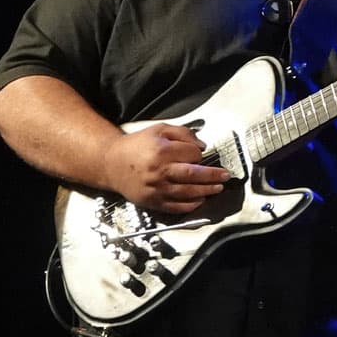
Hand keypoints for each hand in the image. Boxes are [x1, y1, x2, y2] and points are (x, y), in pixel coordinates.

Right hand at [105, 123, 226, 213]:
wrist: (111, 163)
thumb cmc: (136, 145)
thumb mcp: (159, 130)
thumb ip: (182, 134)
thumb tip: (202, 146)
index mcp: (162, 151)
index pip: (192, 154)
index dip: (200, 154)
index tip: (201, 154)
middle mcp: (160, 171)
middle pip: (193, 175)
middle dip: (213, 176)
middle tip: (225, 176)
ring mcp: (156, 189)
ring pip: (188, 193)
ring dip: (206, 191)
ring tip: (218, 188)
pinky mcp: (153, 202)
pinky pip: (176, 207)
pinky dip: (191, 205)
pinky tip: (200, 201)